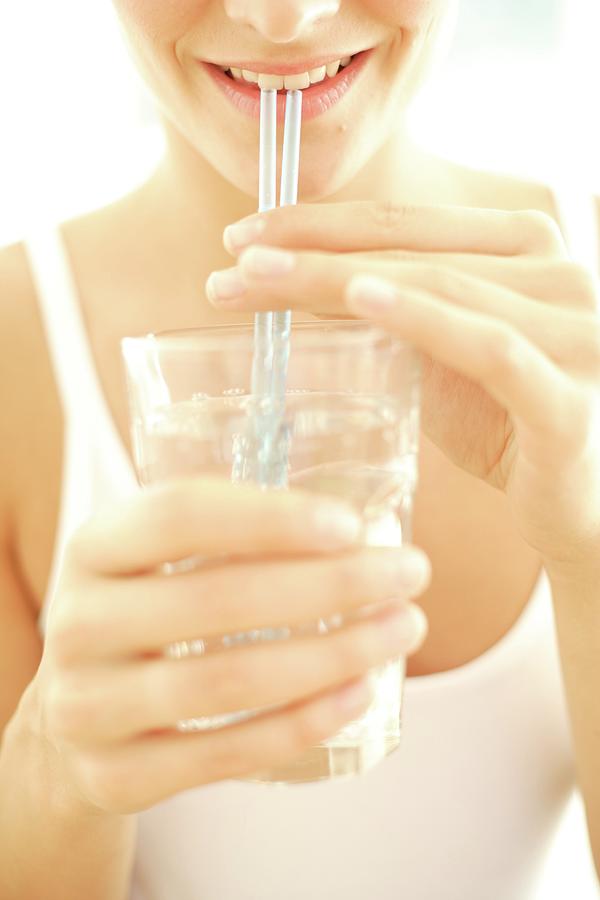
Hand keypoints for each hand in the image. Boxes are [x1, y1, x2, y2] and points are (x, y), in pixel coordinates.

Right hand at [29, 478, 429, 813]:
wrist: (74, 716)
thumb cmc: (147, 613)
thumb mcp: (156, 559)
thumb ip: (227, 534)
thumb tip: (356, 528)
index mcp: (93, 546)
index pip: (179, 515)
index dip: (270, 517)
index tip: (353, 525)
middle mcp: (78, 621)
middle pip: (218, 598)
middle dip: (332, 584)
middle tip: (409, 573)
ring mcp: (88, 706)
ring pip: (229, 680)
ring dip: (335, 653)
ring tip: (404, 628)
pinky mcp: (116, 776)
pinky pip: (224, 753)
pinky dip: (303, 722)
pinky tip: (360, 692)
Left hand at [209, 202, 599, 571]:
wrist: (586, 502)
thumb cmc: (511, 424)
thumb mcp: (446, 355)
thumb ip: (398, 313)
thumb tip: (304, 285)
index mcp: (530, 247)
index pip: (409, 219)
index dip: (323, 220)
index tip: (248, 233)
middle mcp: (562, 271)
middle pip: (413, 248)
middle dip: (312, 250)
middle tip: (232, 259)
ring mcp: (575, 330)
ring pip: (440, 286)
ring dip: (336, 279)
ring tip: (257, 282)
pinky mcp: (567, 398)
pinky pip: (489, 349)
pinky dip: (422, 320)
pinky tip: (359, 300)